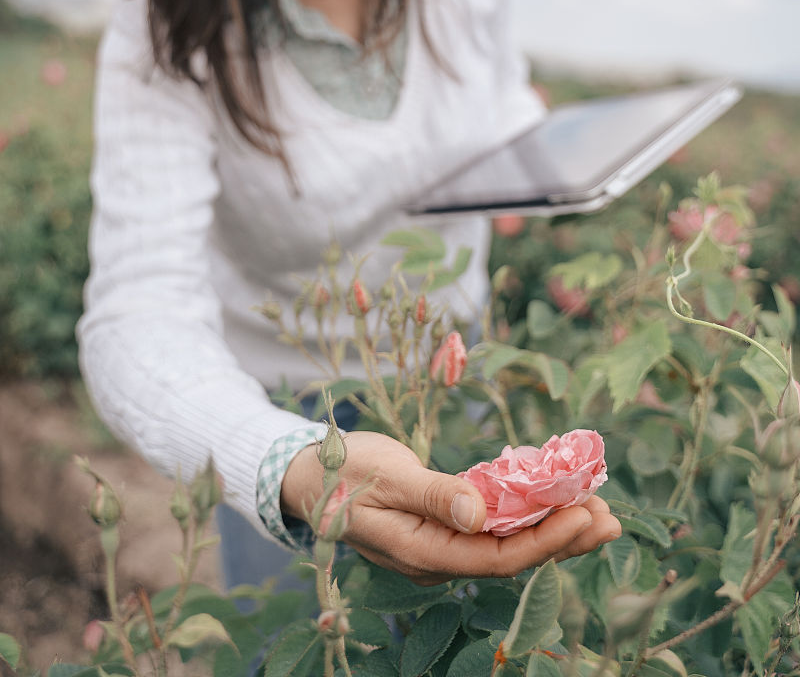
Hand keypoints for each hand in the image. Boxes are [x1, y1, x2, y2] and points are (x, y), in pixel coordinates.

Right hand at [280, 431, 620, 584]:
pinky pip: (495, 527)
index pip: (497, 558)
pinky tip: (555, 499)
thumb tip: (479, 514)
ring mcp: (442, 544)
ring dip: (554, 526)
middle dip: (564, 537)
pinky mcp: (444, 526)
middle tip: (610, 515)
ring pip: (508, 543)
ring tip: (599, 510)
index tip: (584, 515)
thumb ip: (433, 496)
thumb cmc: (344, 473)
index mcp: (424, 553)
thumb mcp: (387, 477)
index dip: (545, 540)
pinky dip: (527, 513)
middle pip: (513, 557)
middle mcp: (439, 558)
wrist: (310, 476)